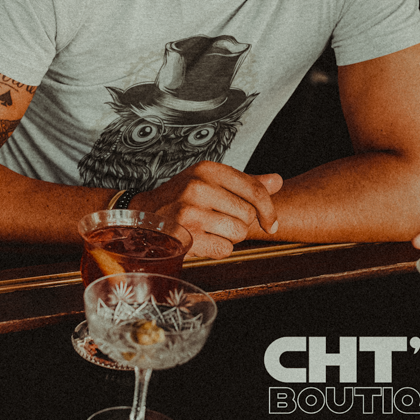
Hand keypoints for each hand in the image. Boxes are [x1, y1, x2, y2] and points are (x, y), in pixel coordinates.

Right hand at [132, 161, 281, 258]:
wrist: (143, 214)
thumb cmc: (181, 196)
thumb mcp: (212, 180)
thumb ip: (246, 183)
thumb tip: (277, 181)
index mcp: (209, 170)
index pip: (255, 190)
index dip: (269, 210)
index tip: (272, 223)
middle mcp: (199, 187)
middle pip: (248, 215)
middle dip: (240, 222)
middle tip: (221, 219)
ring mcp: (190, 212)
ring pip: (238, 234)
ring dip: (230, 237)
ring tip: (211, 228)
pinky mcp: (185, 236)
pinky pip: (224, 249)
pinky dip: (218, 248)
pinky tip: (204, 238)